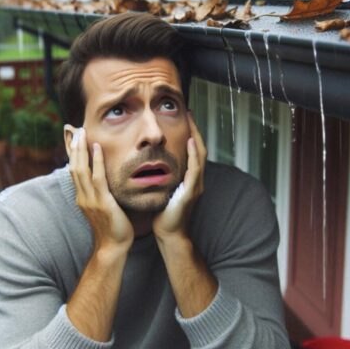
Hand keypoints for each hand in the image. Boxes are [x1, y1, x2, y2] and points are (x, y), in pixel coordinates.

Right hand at [65, 125, 133, 250]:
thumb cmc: (113, 227)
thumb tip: (105, 180)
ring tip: (83, 134)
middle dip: (74, 148)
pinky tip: (97, 148)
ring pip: (81, 170)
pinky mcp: (102, 202)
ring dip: (81, 150)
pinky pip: (97, 178)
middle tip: (76, 130)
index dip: (73, 155)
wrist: (113, 247)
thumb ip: (101, 193)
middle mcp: (83, 197)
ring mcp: (90, 200)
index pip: (74, 171)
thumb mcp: (103, 207)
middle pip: (74, 167)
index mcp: (82, 197)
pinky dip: (96, 161)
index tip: (73, 139)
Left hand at [152, 116, 206, 239]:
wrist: (168, 234)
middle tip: (189, 113)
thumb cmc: (162, 215)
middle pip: (200, 149)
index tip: (184, 119)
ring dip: (196, 137)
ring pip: (200, 156)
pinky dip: (194, 155)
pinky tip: (190, 142)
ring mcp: (195, 186)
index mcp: (189, 180)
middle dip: (196, 130)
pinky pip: (195, 170)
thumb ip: (161, 178)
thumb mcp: (162, 191)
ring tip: (191, 121)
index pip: (193, 152)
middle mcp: (196, 181)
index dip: (190, 135)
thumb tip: (149, 165)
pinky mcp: (191, 192)